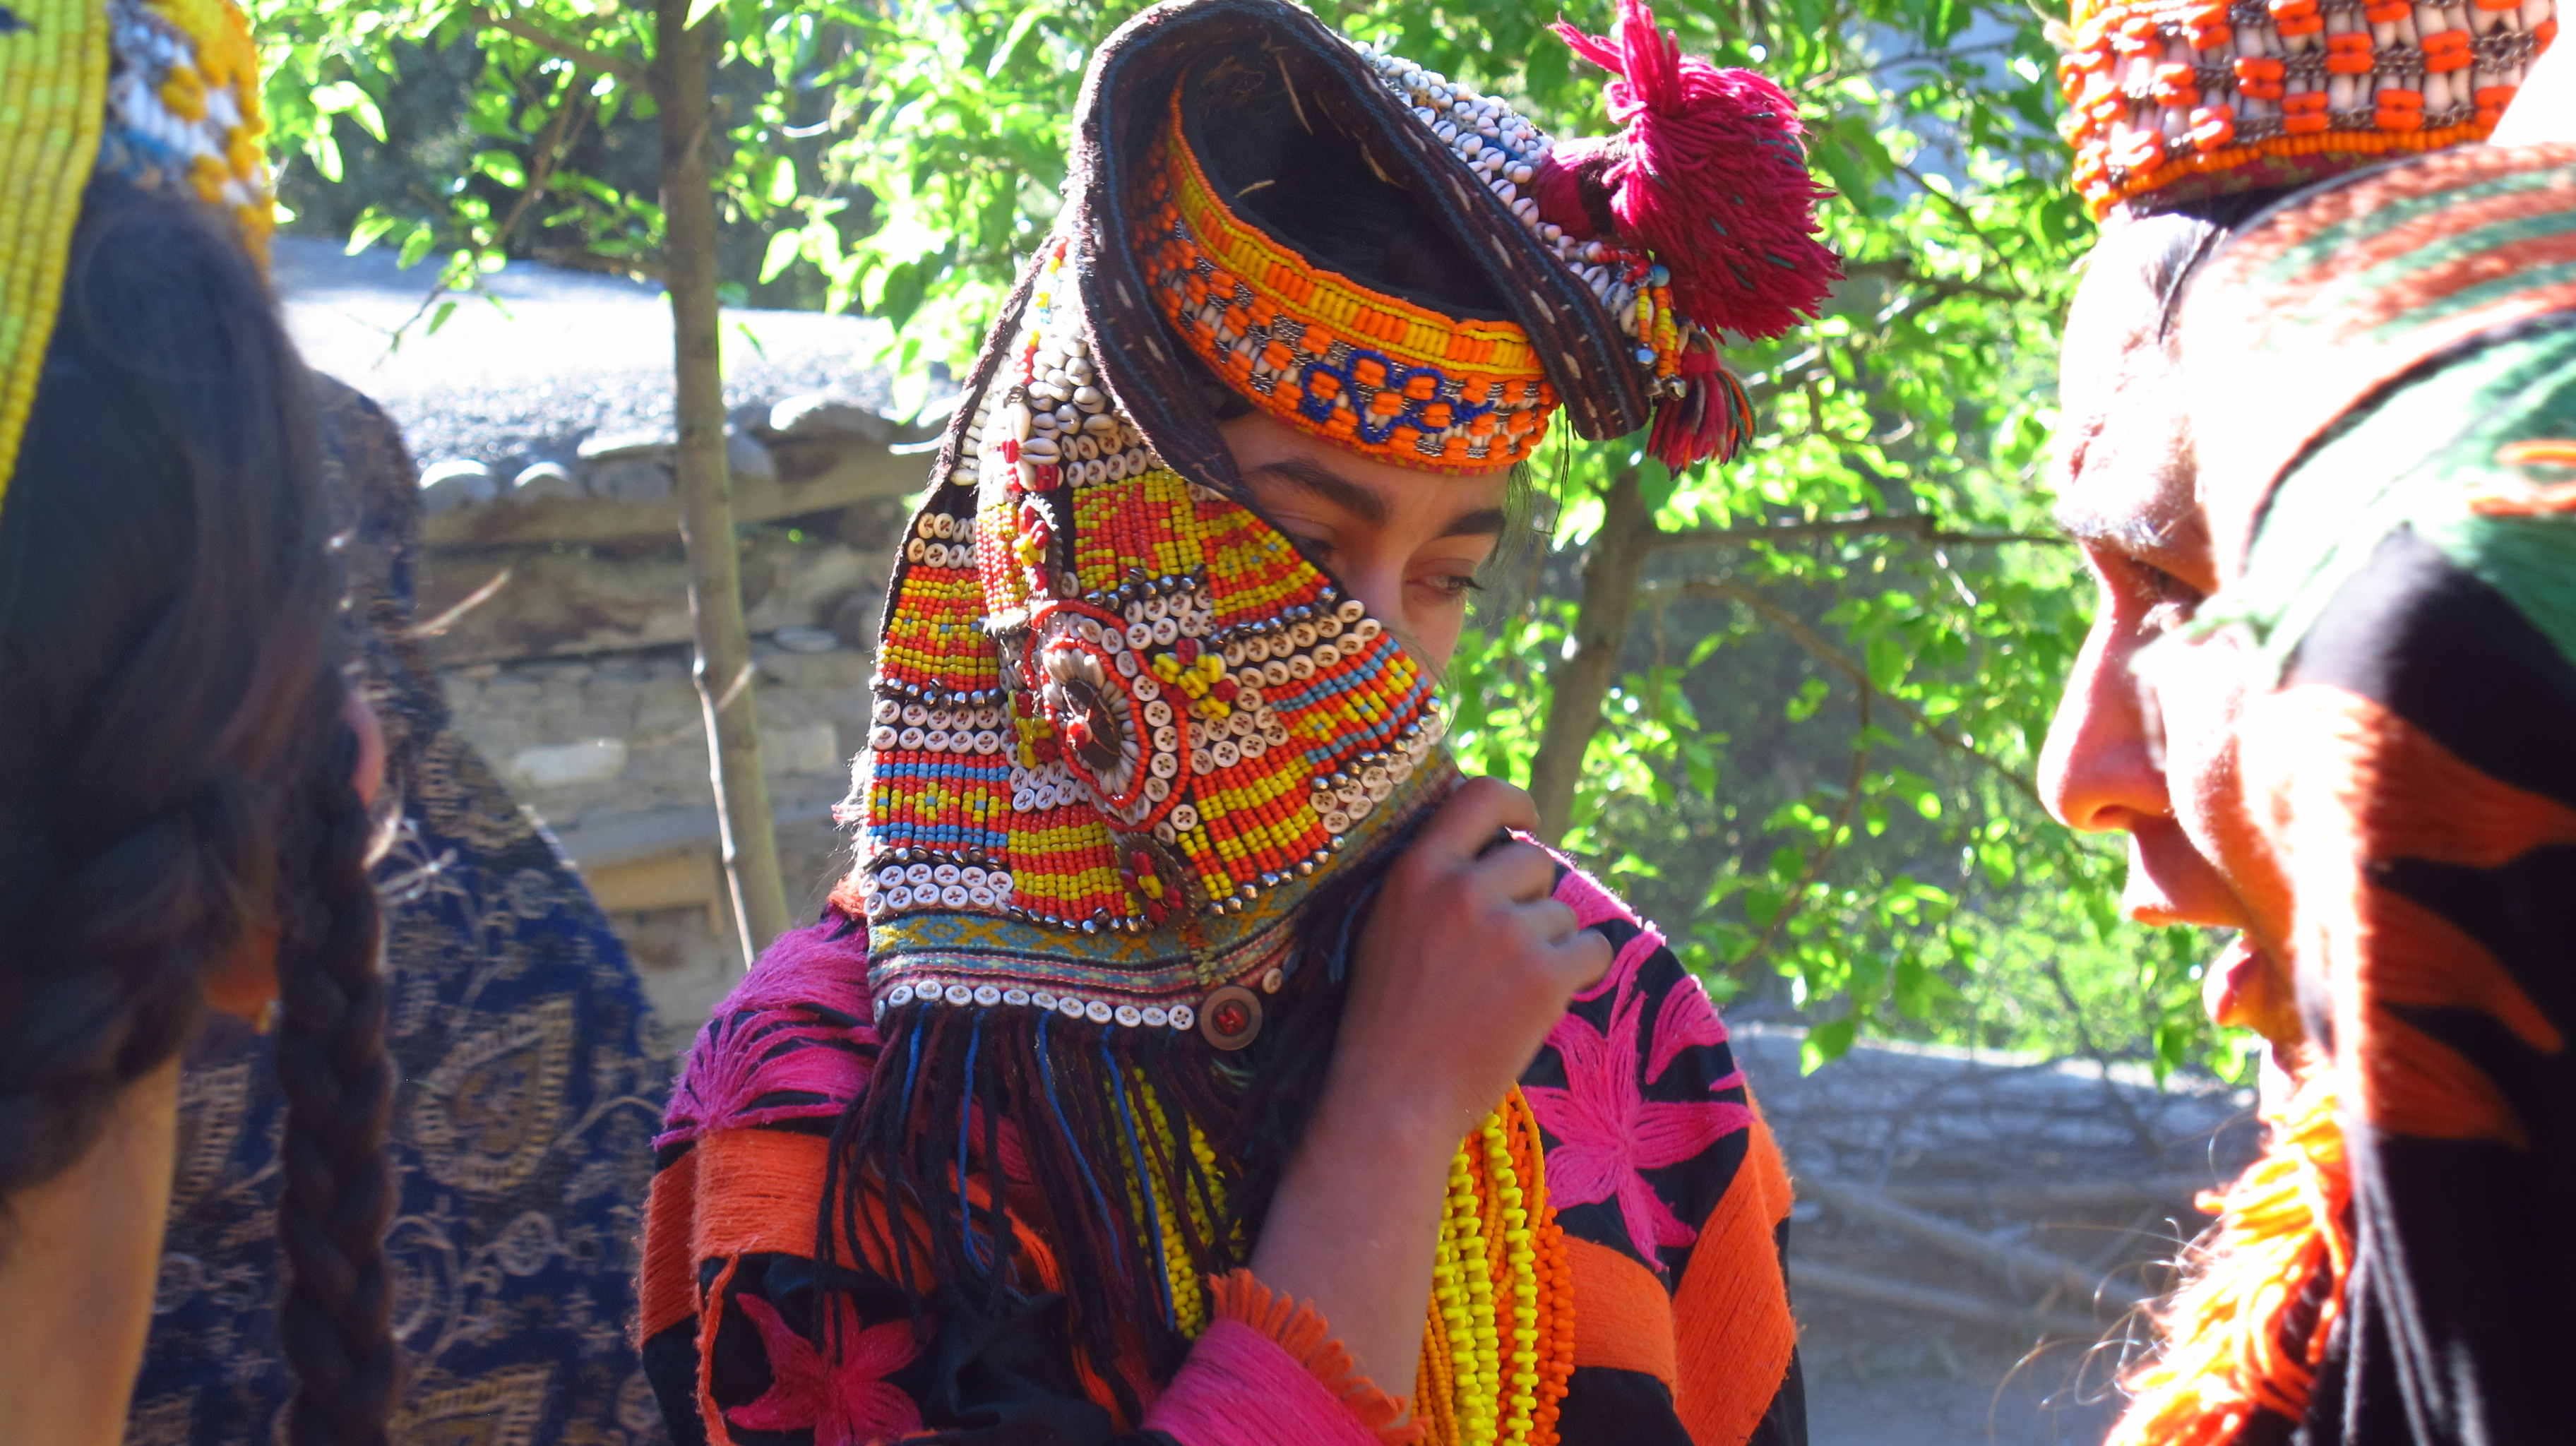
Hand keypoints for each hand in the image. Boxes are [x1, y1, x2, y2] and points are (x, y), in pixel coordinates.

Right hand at [1326, 776, 1613, 1151]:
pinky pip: (1592, 949)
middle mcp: (1464, 889)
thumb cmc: (1387, 1022)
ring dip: (1549, 947)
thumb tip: (1496, 857)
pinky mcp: (1545, 974)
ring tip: (1505, 993)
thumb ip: (1434, 886)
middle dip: (1530, 902)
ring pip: (1562, 914)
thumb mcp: (1389, 928)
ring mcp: (1507, 931)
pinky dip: (1579, 973)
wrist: (1393, 1099)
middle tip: (1502, 955)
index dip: (1515, 802)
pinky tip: (1543, 1001)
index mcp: (1417, 870)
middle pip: (1535, 862)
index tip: (1528, 819)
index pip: (1480, 795)